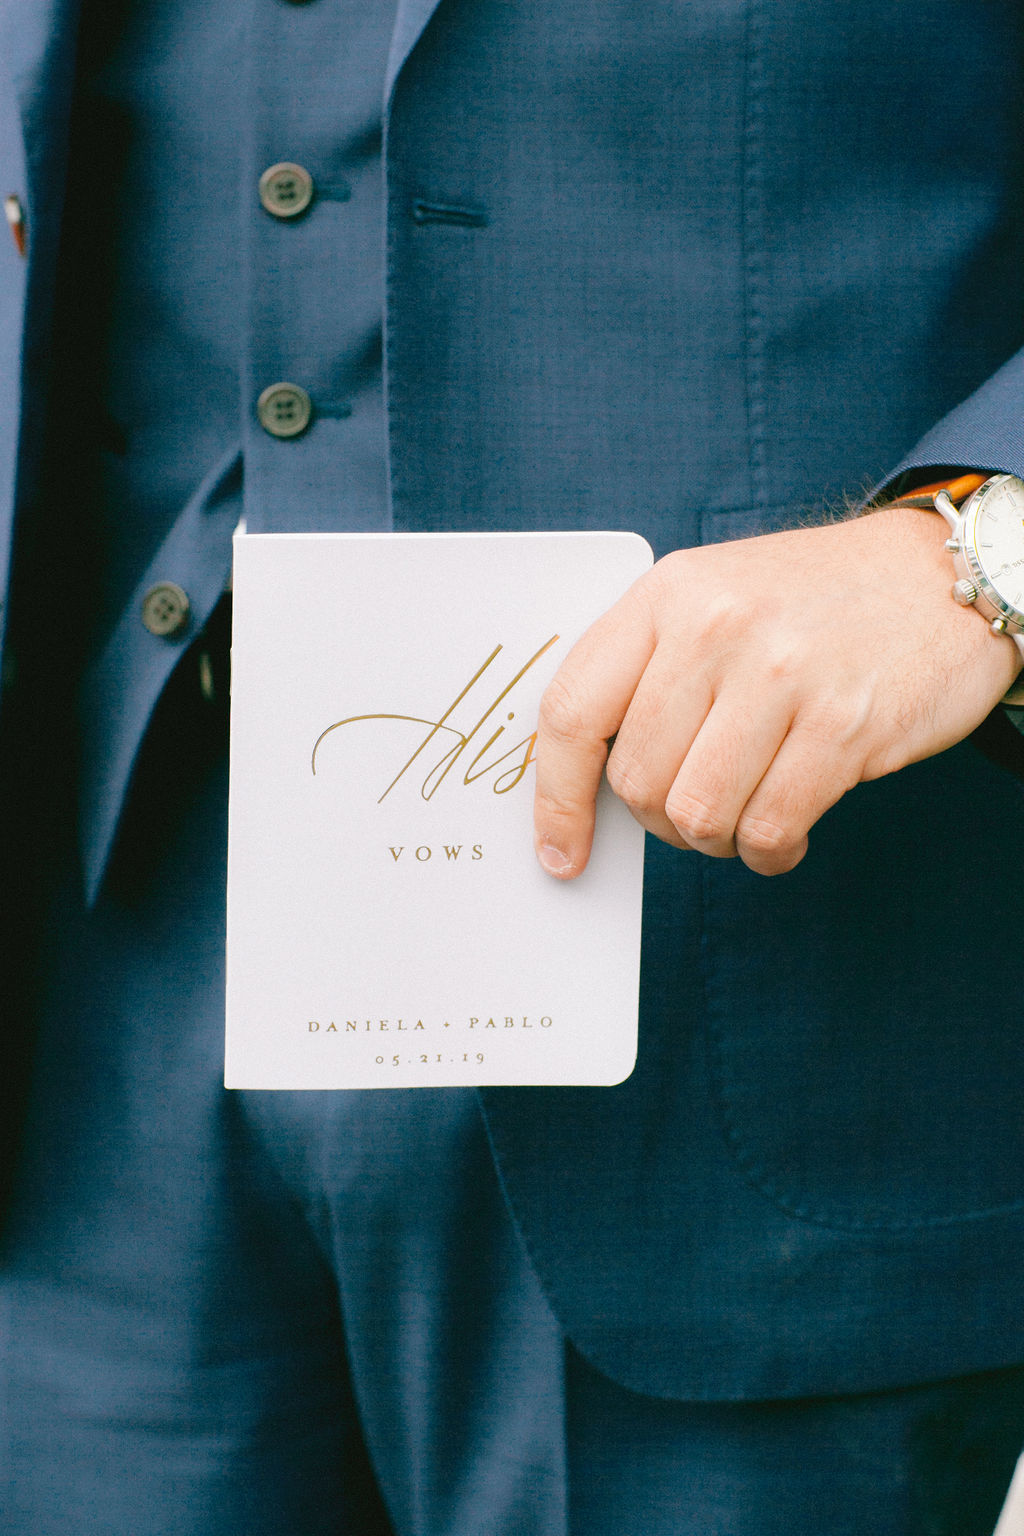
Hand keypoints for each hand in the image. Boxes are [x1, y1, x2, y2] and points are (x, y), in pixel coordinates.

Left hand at [532, 505, 1022, 877]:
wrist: (938, 577)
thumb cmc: (809, 604)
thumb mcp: (712, 598)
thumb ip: (647, 673)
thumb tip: (586, 786)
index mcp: (666, 594)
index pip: (572, 711)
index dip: (555, 798)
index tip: (560, 851)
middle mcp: (716, 627)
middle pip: (636, 781)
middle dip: (659, 819)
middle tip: (696, 807)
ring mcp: (781, 674)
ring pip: (697, 814)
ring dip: (715, 840)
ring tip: (744, 816)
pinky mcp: (843, 724)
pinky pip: (767, 830)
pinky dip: (767, 853)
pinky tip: (783, 834)